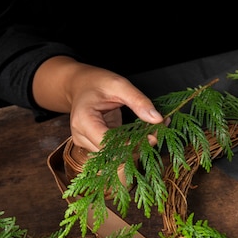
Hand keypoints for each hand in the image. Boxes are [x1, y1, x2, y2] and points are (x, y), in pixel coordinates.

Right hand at [32, 57, 163, 151]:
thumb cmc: (96, 82)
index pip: (108, 143)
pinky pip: (115, 151)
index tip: (152, 136)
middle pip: (113, 153)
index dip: (131, 144)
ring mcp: (86, 143)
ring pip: (115, 155)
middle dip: (137, 146)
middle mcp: (81, 136)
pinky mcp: (94, 145)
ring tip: (152, 132)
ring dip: (135, 147)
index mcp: (83, 120)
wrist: (80, 85)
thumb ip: (138, 101)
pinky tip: (143, 135)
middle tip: (157, 132)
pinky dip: (130, 144)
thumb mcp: (119, 84)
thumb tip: (157, 119)